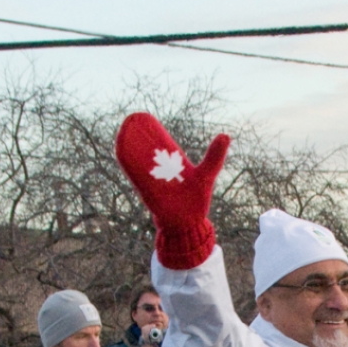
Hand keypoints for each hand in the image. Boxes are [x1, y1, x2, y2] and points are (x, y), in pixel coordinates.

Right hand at [114, 113, 230, 268]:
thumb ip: (214, 157)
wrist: (187, 226)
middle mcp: (160, 172)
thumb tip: (226, 135)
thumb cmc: (197, 202)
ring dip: (129, 150)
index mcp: (173, 166)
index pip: (160, 146)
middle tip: (130, 124)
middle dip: (137, 139)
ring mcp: (152, 182)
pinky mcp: (147, 192)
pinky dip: (128, 165)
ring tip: (123, 136)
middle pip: (146, 152)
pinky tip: (122, 154)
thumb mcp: (206, 175)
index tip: (144, 120)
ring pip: (138, 163)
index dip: (151, 134)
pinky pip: (135, 176)